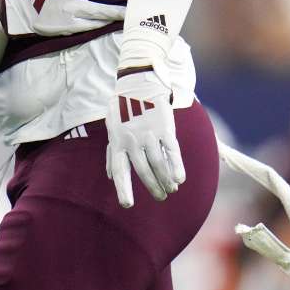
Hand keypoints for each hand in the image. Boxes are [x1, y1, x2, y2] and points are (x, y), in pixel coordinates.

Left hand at [104, 69, 184, 207]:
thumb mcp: (111, 129)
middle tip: (161, 197)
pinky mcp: (164, 128)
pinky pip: (171, 151)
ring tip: (171, 190)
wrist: (139, 85)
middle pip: (142, 171)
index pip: (120, 170)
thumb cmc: (123, 109)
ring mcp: (148, 134)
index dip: (123, 188)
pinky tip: (180, 179)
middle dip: (152, 187)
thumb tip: (110, 176)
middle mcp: (132, 141)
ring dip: (165, 180)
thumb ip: (111, 153)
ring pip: (158, 164)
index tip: (127, 205)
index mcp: (117, 142)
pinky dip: (176, 166)